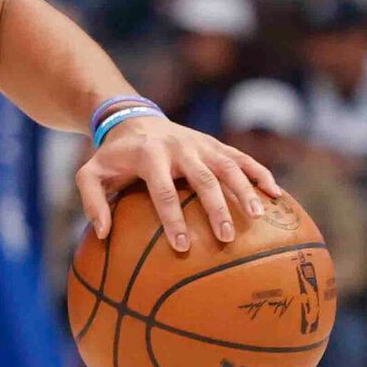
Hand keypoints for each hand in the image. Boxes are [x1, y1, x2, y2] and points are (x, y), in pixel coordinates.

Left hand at [76, 116, 281, 252]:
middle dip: (216, 208)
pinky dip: (260, 174)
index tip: (181, 246)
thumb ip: (91, 201)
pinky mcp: (216, 145)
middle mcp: (180, 147)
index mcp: (150, 155)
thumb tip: (102, 234)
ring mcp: (201, 144)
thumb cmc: (112, 157)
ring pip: (229, 166)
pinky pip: (243, 158)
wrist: (133, 119)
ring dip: (245, 190)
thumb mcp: (89, 174)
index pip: (163, 190)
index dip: (173, 219)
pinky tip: (277, 195)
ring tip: (258, 217)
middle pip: (203, 178)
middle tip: (226, 237)